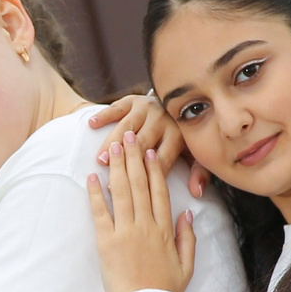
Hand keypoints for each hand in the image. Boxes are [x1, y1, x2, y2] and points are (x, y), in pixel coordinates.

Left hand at [88, 131, 192, 291]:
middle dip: (133, 157)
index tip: (151, 151)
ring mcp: (126, 232)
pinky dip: (95, 193)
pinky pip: (101, 212)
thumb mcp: (187, 265)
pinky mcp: (107, 243)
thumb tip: (187, 213)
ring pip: (121, 192)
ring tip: (112, 147)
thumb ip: (187, 237)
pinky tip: (92, 176)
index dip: (154, 169)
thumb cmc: (166, 290)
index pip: (160, 191)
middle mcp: (146, 225)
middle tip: (129, 136)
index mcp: (165, 229)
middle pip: (139, 184)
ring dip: (116, 167)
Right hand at [90, 92, 208, 196]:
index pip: (161, 159)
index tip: (133, 192)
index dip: (147, 175)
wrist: (175, 103)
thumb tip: (196, 192)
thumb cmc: (180, 137)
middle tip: (112, 173)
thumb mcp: (193, 153)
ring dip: (113, 141)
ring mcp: (146, 108)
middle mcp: (162, 120)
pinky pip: (116, 107)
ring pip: (127, 126)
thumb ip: (198, 173)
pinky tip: (92, 125)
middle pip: (142, 142)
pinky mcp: (133, 99)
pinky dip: (104, 115)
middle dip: (127, 159)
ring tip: (100, 157)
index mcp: (177, 135)